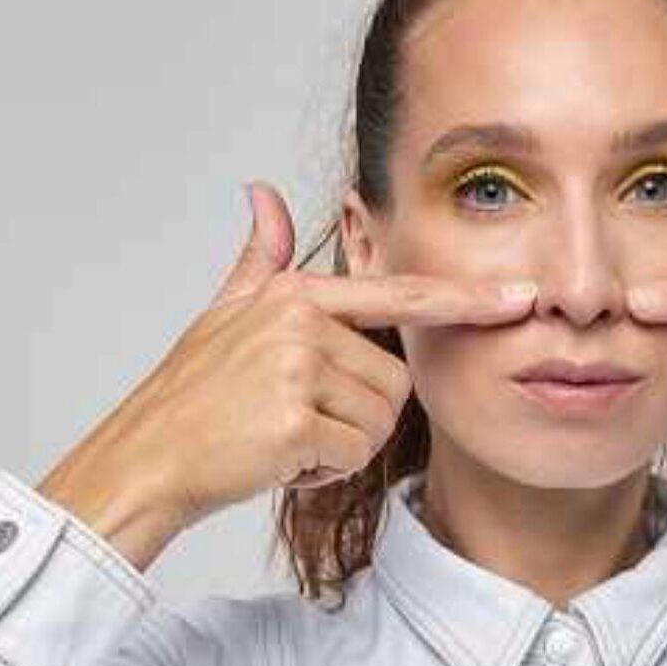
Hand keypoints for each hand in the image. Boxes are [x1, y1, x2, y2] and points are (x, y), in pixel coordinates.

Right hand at [57, 180, 536, 536]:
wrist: (146, 456)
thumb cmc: (192, 392)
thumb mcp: (225, 313)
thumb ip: (260, 257)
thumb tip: (265, 193)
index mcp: (298, 294)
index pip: (403, 294)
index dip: (467, 299)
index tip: (520, 297)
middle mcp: (303, 320)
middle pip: (396, 383)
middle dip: (358, 416)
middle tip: (296, 418)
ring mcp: (298, 367)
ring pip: (380, 423)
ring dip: (340, 445)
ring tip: (284, 436)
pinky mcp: (295, 418)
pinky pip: (353, 454)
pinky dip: (323, 471)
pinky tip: (279, 459)